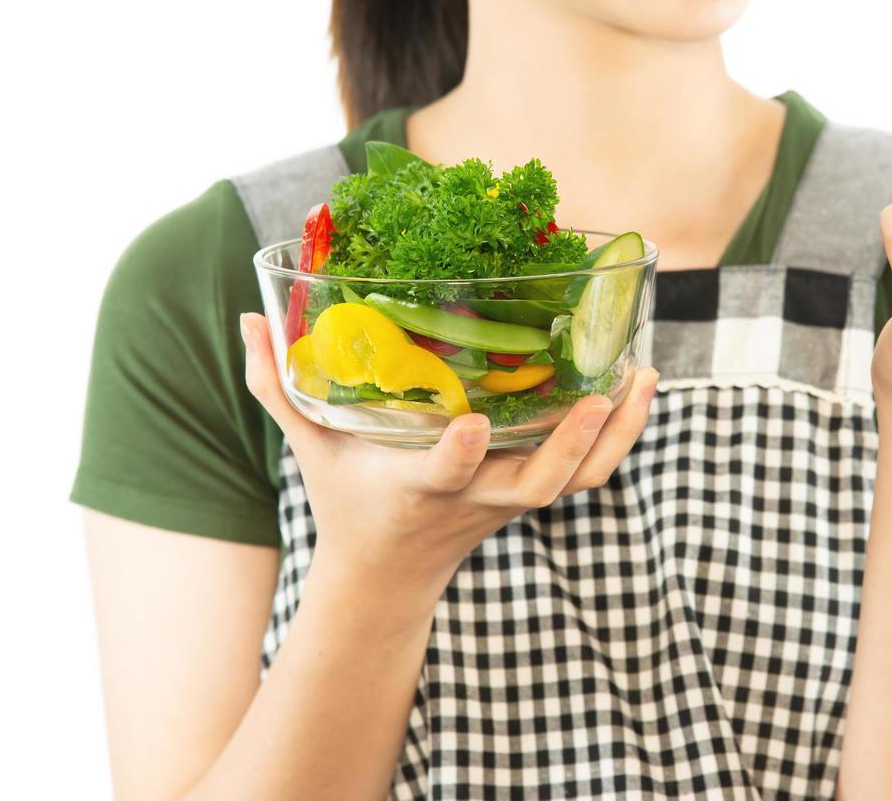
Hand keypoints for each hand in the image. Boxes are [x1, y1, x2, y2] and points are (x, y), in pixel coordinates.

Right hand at [240, 312, 658, 594]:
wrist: (390, 574)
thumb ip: (278, 384)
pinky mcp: (532, 493)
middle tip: (600, 392)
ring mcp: (508, 500)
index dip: (458, 455)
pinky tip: (640, 386)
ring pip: (577, 482)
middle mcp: (473, 498)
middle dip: (571, 445)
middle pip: (535, 485)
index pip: (441, 476)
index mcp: (415, 487)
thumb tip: (248, 315)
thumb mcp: (308, 446)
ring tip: (643, 375)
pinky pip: (589, 473)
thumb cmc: (346, 499)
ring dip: (616, 435)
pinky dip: (621, 436)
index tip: (470, 424)